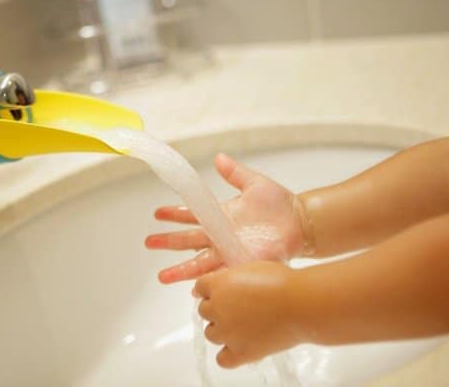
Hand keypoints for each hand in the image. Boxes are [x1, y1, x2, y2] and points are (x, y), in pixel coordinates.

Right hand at [145, 153, 310, 282]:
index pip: (191, 215)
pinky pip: (221, 275)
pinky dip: (208, 282)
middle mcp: (221, 236)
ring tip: (162, 277)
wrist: (301, 222)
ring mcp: (230, 252)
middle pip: (188, 240)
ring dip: (180, 270)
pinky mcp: (241, 264)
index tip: (156, 213)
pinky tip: (193, 291)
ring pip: (199, 262)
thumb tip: (218, 158)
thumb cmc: (280, 203)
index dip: (174, 214)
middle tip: (148, 242)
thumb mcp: (254, 183)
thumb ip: (235, 173)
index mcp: (221, 216)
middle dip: (168, 241)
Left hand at [195, 261, 303, 367]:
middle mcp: (218, 308)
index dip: (213, 289)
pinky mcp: (241, 352)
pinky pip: (223, 359)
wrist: (301, 304)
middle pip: (204, 311)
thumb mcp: (252, 268)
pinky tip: (240, 346)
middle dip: (218, 309)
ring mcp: (227, 332)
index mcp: (218, 285)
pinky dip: (229, 354)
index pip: (200, 288)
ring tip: (243, 326)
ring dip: (222, 330)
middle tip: (239, 308)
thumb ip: (231, 276)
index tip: (225, 291)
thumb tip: (220, 284)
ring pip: (211, 333)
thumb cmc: (282, 281)